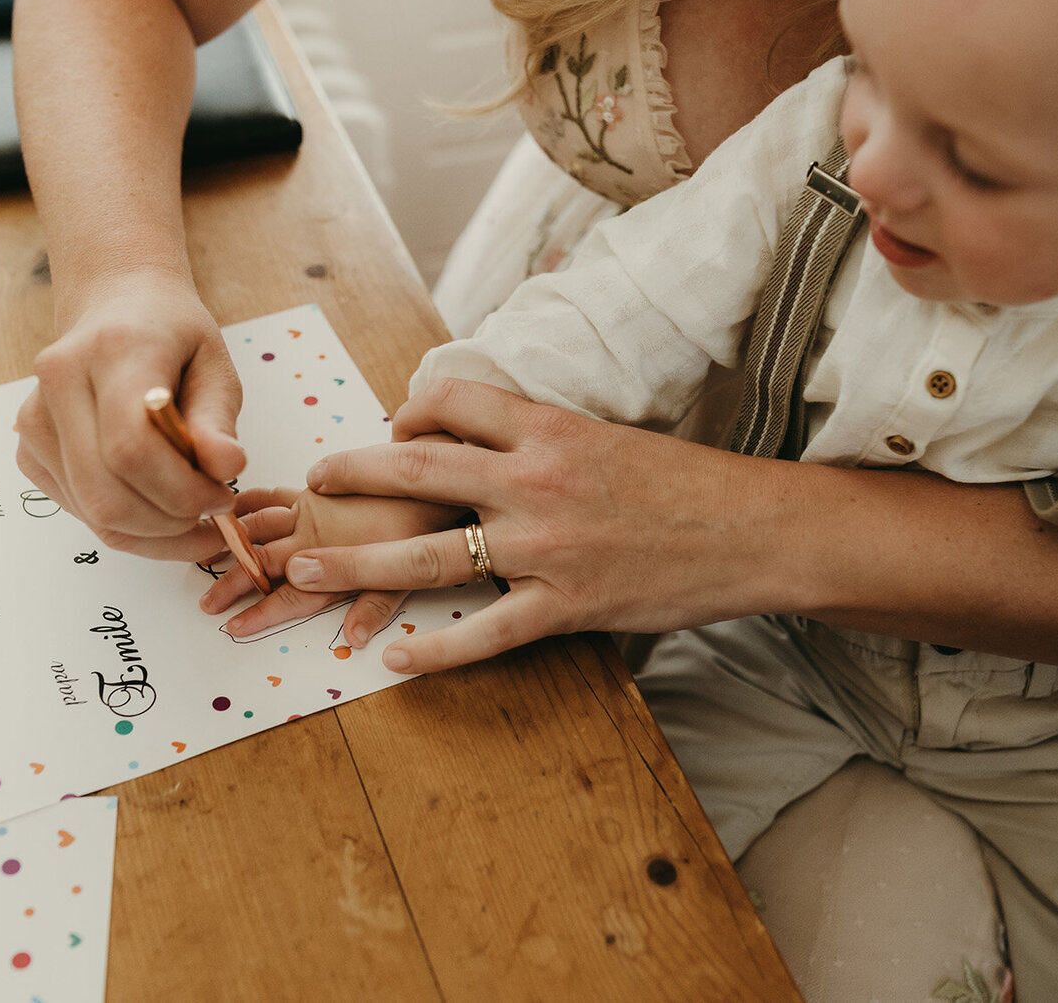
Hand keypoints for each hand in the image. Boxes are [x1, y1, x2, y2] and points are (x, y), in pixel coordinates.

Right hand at [15, 270, 246, 559]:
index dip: (182, 490)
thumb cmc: (172, 336)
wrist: (117, 305)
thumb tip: (227, 468)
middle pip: (106, 492)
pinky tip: (156, 500)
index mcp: (113, 351)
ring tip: (190, 506)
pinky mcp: (28, 450)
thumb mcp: (214, 366)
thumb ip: (218, 420)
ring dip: (152, 530)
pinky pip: (79, 510)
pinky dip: (127, 523)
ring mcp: (34, 419)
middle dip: (169, 521)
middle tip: (210, 509)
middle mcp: (59, 382)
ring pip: (92, 511)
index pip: (132, 447)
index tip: (222, 495)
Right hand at [202, 485, 463, 648]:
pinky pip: (273, 495)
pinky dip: (248, 502)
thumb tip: (352, 639)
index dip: (260, 612)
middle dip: (232, 584)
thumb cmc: (424, 529)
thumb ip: (375, 605)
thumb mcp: (408, 576)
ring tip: (204, 559)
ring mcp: (310, 509)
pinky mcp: (316, 489)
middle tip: (207, 604)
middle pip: (262, 563)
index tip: (233, 627)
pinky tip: (231, 507)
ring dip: (231, 545)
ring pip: (257, 528)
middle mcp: (313, 534)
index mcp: (332, 559)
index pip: (289, 594)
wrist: (434, 477)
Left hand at [291, 379, 783, 672]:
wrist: (753, 531)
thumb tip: (480, 441)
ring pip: (430, 555)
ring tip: (304, 569)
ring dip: (357, 563)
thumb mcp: (606, 437)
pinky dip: (436, 649)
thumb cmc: (684, 483)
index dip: (408, 412)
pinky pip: (485, 632)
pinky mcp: (567, 606)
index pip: (450, 400)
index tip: (391, 430)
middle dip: (349, 476)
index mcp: (548, 428)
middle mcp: (536, 481)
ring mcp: (546, 548)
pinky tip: (397, 657)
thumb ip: (539, 438)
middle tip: (310, 485)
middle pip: (416, 470)